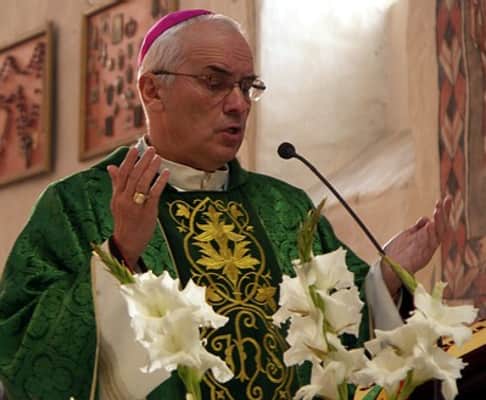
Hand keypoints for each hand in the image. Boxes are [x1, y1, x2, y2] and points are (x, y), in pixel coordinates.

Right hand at [108, 146, 169, 268]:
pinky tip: (166, 173)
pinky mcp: (147, 212)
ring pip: (142, 183)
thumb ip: (116, 184)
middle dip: (142, 161)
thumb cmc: (124, 221)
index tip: (135, 148)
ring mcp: (136, 206)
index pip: (122, 174)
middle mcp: (124, 199)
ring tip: (158, 157)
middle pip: (133, 176)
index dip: (128, 160)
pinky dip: (160, 181)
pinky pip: (154, 194)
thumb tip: (111, 166)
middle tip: (151, 149)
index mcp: (117, 196)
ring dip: (151, 168)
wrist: (127, 243)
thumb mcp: (117, 203)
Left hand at [381, 196, 451, 296]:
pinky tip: (430, 224)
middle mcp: (429, 242)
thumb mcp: (407, 236)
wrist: (388, 267)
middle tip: (445, 200)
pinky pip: (429, 245)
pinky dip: (430, 234)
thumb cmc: (397, 253)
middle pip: (441, 226)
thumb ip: (417, 228)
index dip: (442, 211)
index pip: (437, 221)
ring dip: (438, 222)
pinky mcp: (423, 256)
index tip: (443, 199)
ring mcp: (427, 249)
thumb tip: (426, 218)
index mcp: (425, 237)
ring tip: (437, 210)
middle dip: (444, 213)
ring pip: (438, 234)